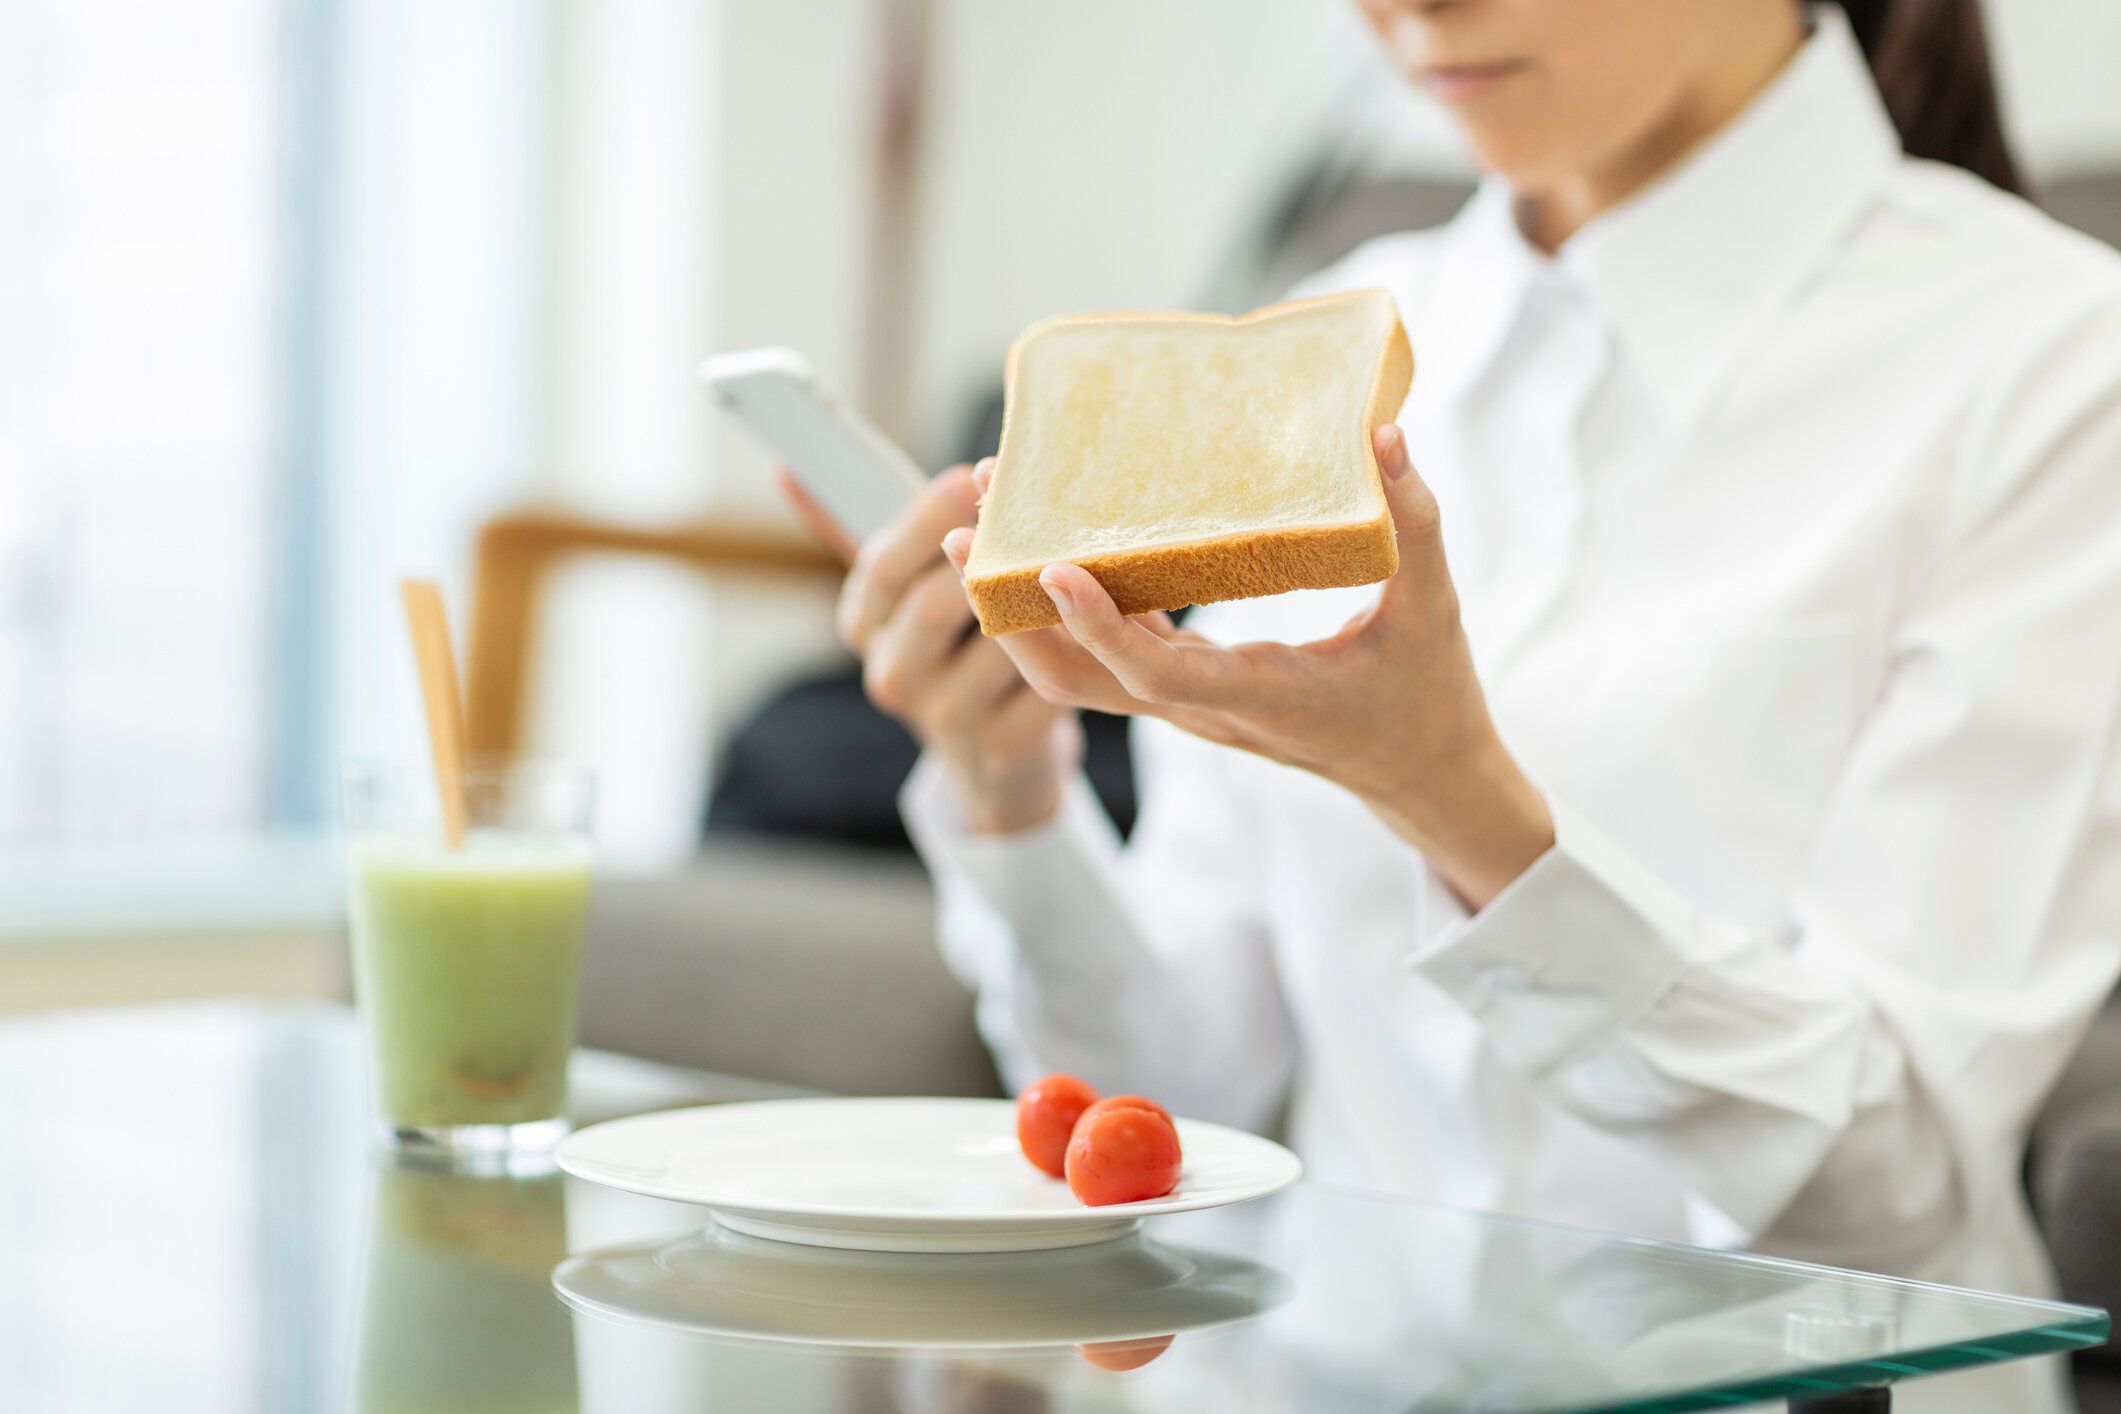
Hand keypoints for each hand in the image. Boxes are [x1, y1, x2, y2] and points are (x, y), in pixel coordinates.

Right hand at [779, 463, 1075, 834]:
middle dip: (991, 554)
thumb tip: (788, 468)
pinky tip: (1097, 621)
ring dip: (1043, 598)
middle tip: (1040, 513)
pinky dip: (1077, 648)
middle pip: (938, 603)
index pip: (881, 565)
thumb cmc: (950, 642)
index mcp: (862, 625)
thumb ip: (855, 529)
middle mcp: (893, 675)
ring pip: (1002, 641)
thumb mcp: (902, 589)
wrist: (988, 753)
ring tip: (1079, 560)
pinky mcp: (1003, 744)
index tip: (971, 475)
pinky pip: (1048, 682)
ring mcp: (945, 718)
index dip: (928, 518)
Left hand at [941, 426, 1551, 906]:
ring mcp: (1187, 702)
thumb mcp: (1432, 607)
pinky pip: (1105, 654)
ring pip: (1076, 674)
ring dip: (1021, 609)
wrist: (1418, 770)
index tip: (1051, 567)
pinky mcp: (1184, 687)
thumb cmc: (1427, 690)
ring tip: (982, 524)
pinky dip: (1065, 606)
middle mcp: (1205, 707)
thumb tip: (1383, 438)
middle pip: (1077, 682)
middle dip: (1011, 615)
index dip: (1099, 626)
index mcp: (1260, 695)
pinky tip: (1048, 535)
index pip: (1156, 674)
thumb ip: (1412, 522)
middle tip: (968, 529)